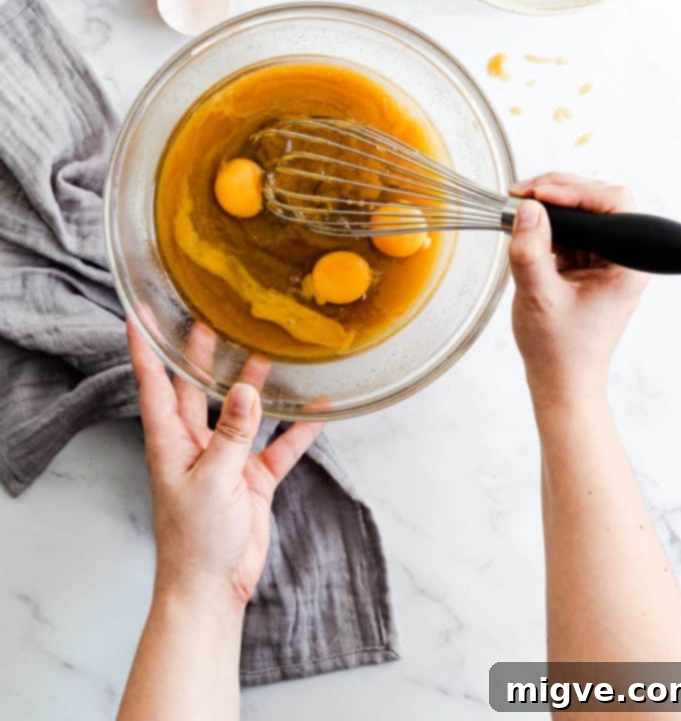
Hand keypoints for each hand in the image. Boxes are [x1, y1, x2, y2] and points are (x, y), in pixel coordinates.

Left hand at [128, 321, 323, 612]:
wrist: (212, 588)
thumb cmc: (195, 540)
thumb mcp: (214, 480)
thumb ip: (232, 434)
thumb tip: (245, 388)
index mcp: (169, 440)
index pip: (153, 384)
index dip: (145, 350)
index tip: (138, 315)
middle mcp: (194, 443)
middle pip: (197, 389)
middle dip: (204, 355)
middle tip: (213, 317)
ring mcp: (225, 459)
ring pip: (241, 411)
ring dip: (255, 385)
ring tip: (271, 351)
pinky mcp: (252, 478)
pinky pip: (277, 445)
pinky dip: (296, 429)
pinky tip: (318, 410)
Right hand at [508, 174, 648, 409]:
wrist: (560, 381)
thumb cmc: (560, 351)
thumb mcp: (538, 296)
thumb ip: (530, 250)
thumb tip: (526, 209)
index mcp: (626, 265)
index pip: (612, 203)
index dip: (574, 191)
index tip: (538, 196)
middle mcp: (621, 258)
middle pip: (596, 201)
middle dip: (557, 194)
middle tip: (521, 198)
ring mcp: (604, 260)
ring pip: (580, 214)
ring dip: (548, 210)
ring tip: (517, 213)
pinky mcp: (587, 264)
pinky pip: (568, 232)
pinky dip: (545, 227)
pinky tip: (524, 230)